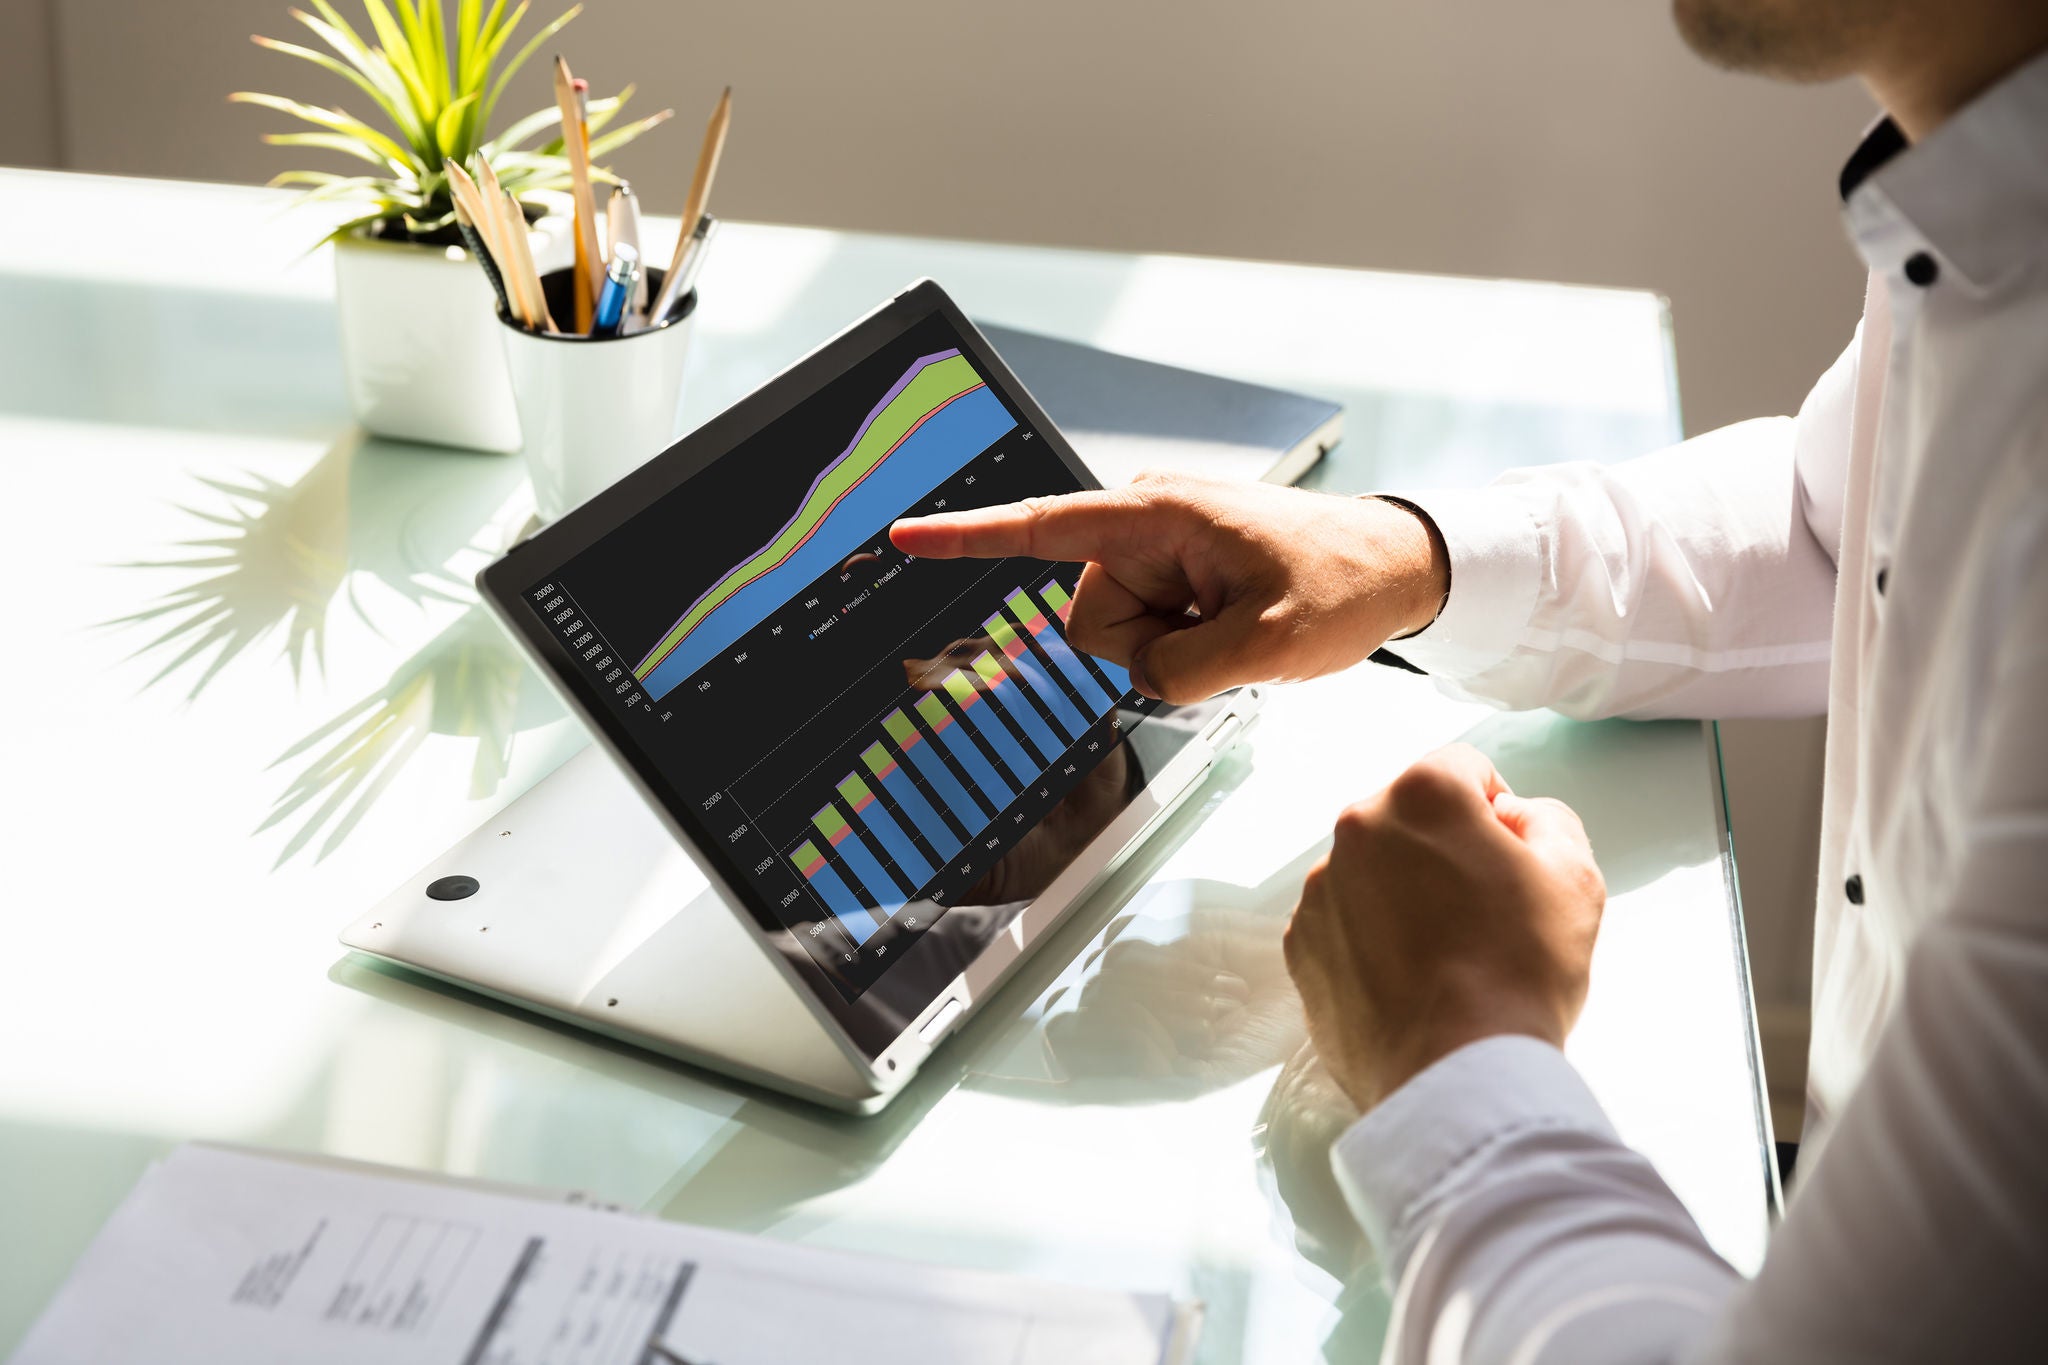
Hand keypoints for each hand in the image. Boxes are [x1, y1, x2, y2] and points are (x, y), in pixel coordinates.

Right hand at [890, 473, 1447, 702]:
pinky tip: (1233, 625)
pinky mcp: (1170, 573)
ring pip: (1118, 639)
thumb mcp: (1269, 643)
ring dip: (1176, 650)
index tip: (903, 536)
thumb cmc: (1341, 581)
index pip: (1038, 528)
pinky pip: (1146, 635)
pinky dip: (1188, 645)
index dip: (965, 538)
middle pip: (1090, 622)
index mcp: (1154, 515)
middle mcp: (1142, 524)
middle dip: (1151, 648)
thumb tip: (1139, 676)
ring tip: (1238, 625)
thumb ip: (1182, 672)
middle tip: (1229, 632)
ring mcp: (1156, 550)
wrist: (1393, 566)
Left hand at [1283, 744, 1605, 1110]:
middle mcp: (1357, 829)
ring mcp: (1321, 889)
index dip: (1496, 812)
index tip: (1509, 860)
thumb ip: (1546, 820)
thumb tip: (1511, 818)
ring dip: (1404, 894)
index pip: (1464, 770)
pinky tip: (1410, 981)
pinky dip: (1371, 939)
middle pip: (1410, 819)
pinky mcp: (1301, 945)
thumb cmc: (1518, 974)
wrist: (1454, 1073)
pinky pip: (1343, 922)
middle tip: (1484, 914)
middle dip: (1445, 850)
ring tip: (1447, 957)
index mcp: (1421, 796)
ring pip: (1373, 870)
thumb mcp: (1575, 877)